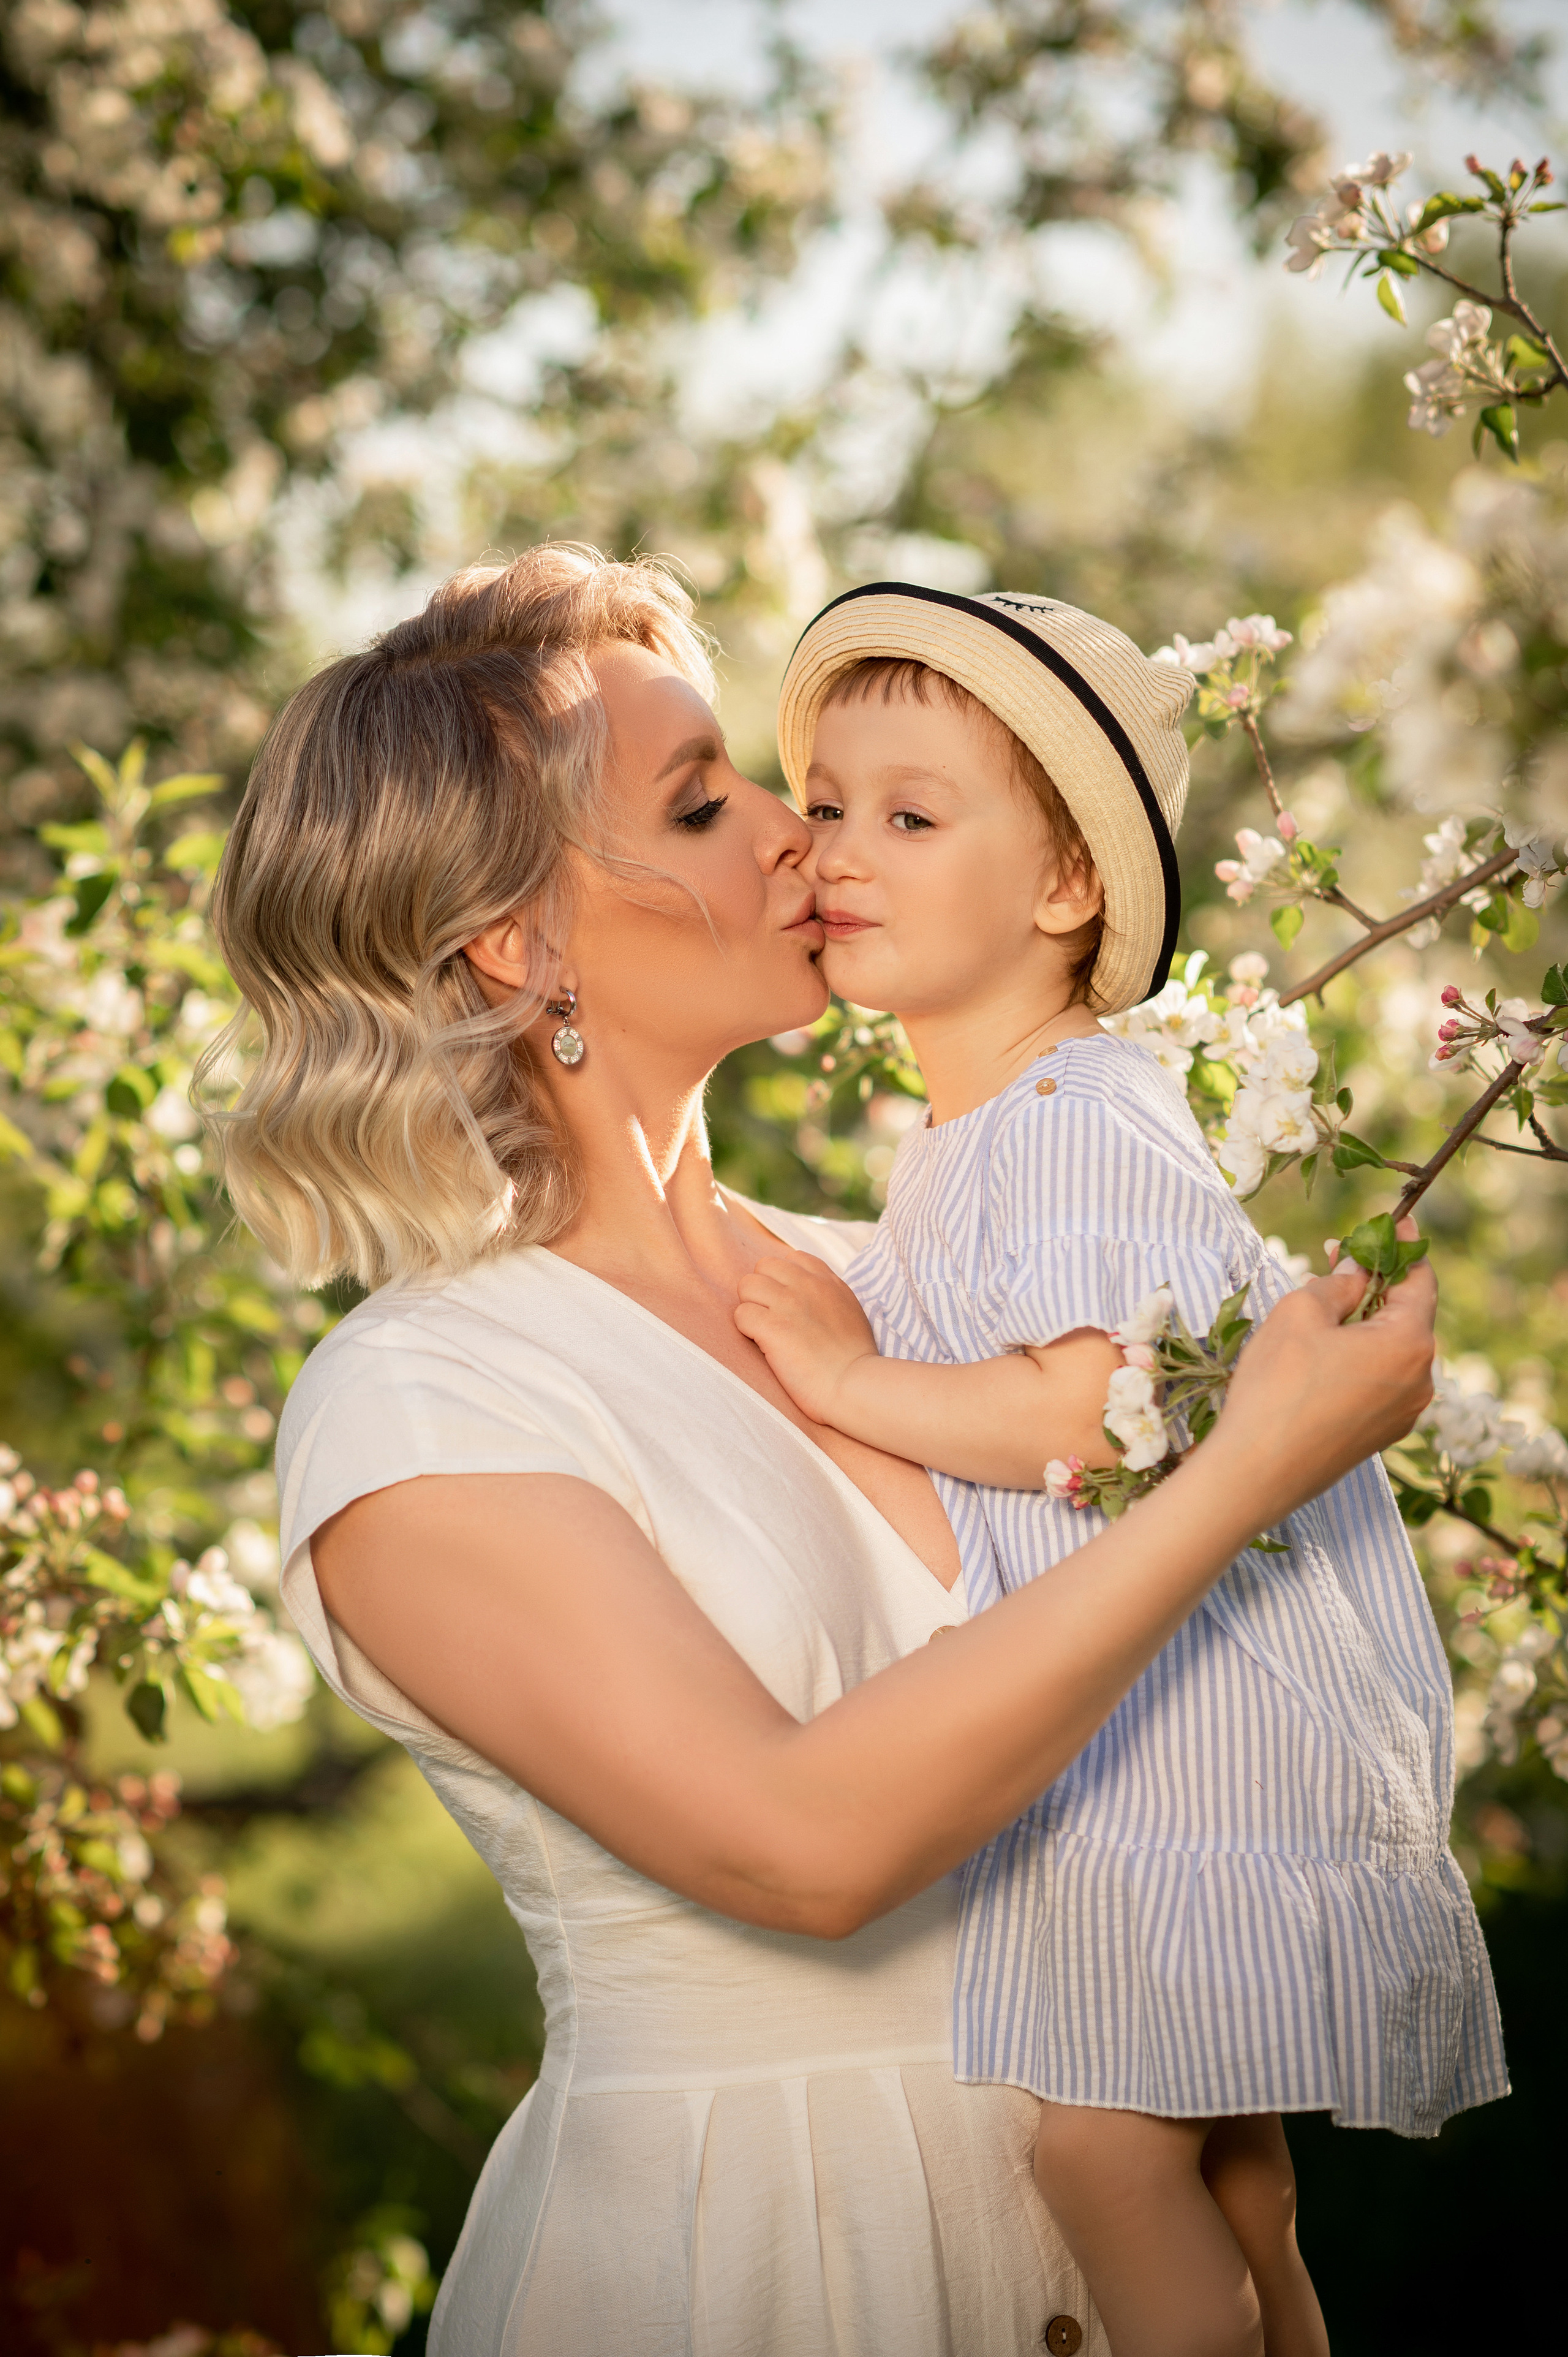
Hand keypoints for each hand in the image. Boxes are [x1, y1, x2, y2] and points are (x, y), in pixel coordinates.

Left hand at [734, 1250, 880, 1424]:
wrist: (854, 1385)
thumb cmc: (854, 1359)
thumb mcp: (850, 1311)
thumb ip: (829, 1295)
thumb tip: (809, 1295)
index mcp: (828, 1281)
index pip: (792, 1258)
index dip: (782, 1279)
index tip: (787, 1302)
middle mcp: (807, 1285)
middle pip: (763, 1266)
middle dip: (762, 1290)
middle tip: (770, 1317)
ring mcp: (788, 1303)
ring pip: (747, 1285)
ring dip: (751, 1308)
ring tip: (764, 1331)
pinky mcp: (772, 1326)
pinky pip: (741, 1314)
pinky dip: (746, 1330)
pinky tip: (762, 1345)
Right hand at [1204, 1217, 1435, 1524]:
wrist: (1256, 1473)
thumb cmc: (1277, 1387)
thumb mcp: (1301, 1314)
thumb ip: (1338, 1283)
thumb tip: (1358, 1271)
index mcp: (1410, 1344)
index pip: (1421, 1279)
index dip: (1403, 1246)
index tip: (1389, 1223)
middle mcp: (1420, 1381)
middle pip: (1408, 1316)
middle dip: (1377, 1284)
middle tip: (1338, 1259)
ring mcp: (1403, 1414)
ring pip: (1392, 1352)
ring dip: (1365, 1323)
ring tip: (1321, 1306)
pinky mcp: (1379, 1436)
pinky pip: (1379, 1382)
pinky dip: (1359, 1357)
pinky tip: (1321, 1353)